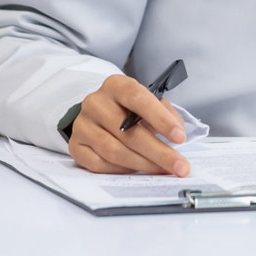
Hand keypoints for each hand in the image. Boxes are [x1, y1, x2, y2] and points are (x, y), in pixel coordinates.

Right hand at [67, 74, 191, 176]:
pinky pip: (100, 164)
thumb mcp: (149, 102)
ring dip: (143, 164)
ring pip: (115, 151)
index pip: (138, 99)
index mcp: (116, 85)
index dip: (160, 119)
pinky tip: (137, 170)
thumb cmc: (129, 108)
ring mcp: (83, 124)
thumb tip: (177, 134)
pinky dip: (122, 170)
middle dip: (158, 152)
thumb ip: (165, 113)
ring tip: (163, 170)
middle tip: (179, 166)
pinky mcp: (76, 146)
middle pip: (128, 132)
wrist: (98, 114)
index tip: (180, 137)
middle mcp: (95, 103)